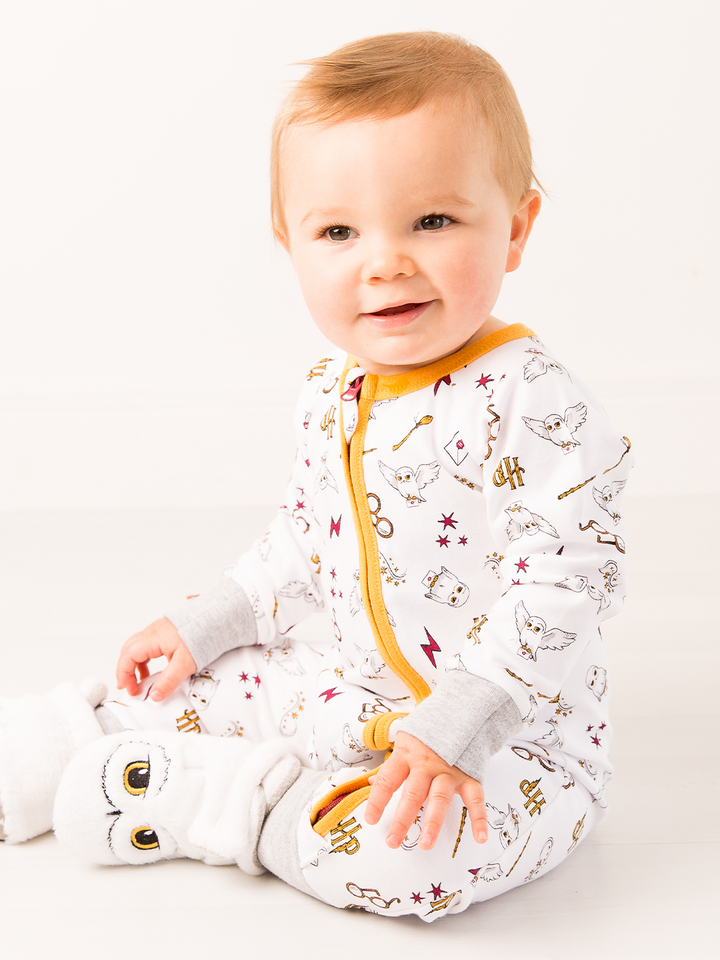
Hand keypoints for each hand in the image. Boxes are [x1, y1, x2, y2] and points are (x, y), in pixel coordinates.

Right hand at [116, 617, 196, 701]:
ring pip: (135, 648)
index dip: (123, 674)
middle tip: (130, 688)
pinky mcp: (164, 632)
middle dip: (125, 671)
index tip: (128, 689)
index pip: (128, 656)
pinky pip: (145, 646)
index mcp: (153, 638)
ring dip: (133, 665)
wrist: (215, 620)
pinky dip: (142, 660)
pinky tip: (150, 670)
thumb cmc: (201, 636)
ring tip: (140, 682)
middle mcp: (152, 632)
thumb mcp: (185, 664)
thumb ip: (168, 681)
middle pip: (128, 651)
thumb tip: (154, 696)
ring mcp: (157, 631)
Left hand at [364, 731, 486, 849]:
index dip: (377, 800)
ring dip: (433, 822)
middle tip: (392, 842)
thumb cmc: (429, 730)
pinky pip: (475, 798)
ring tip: (425, 844)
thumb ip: (392, 764)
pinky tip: (479, 837)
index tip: (370, 820)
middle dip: (402, 819)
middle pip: (412, 794)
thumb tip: (373, 784)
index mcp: (407, 754)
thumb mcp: (406, 740)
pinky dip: (479, 818)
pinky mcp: (469, 775)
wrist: (463, 709)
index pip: (388, 780)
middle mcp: (427, 764)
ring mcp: (449, 770)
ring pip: (439, 798)